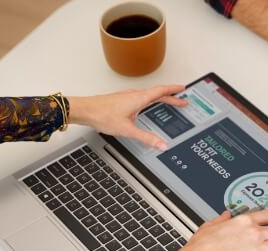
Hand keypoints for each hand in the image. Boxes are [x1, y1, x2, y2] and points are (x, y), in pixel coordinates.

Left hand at [67, 86, 187, 150]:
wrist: (85, 110)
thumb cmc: (102, 115)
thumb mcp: (127, 130)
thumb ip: (146, 138)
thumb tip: (160, 144)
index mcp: (139, 98)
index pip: (161, 91)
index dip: (173, 90)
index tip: (183, 89)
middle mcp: (134, 94)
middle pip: (157, 93)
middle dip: (170, 97)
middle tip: (181, 101)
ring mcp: (127, 96)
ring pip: (148, 95)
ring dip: (160, 98)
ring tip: (167, 102)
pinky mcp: (121, 100)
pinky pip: (141, 97)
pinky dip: (149, 100)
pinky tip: (145, 107)